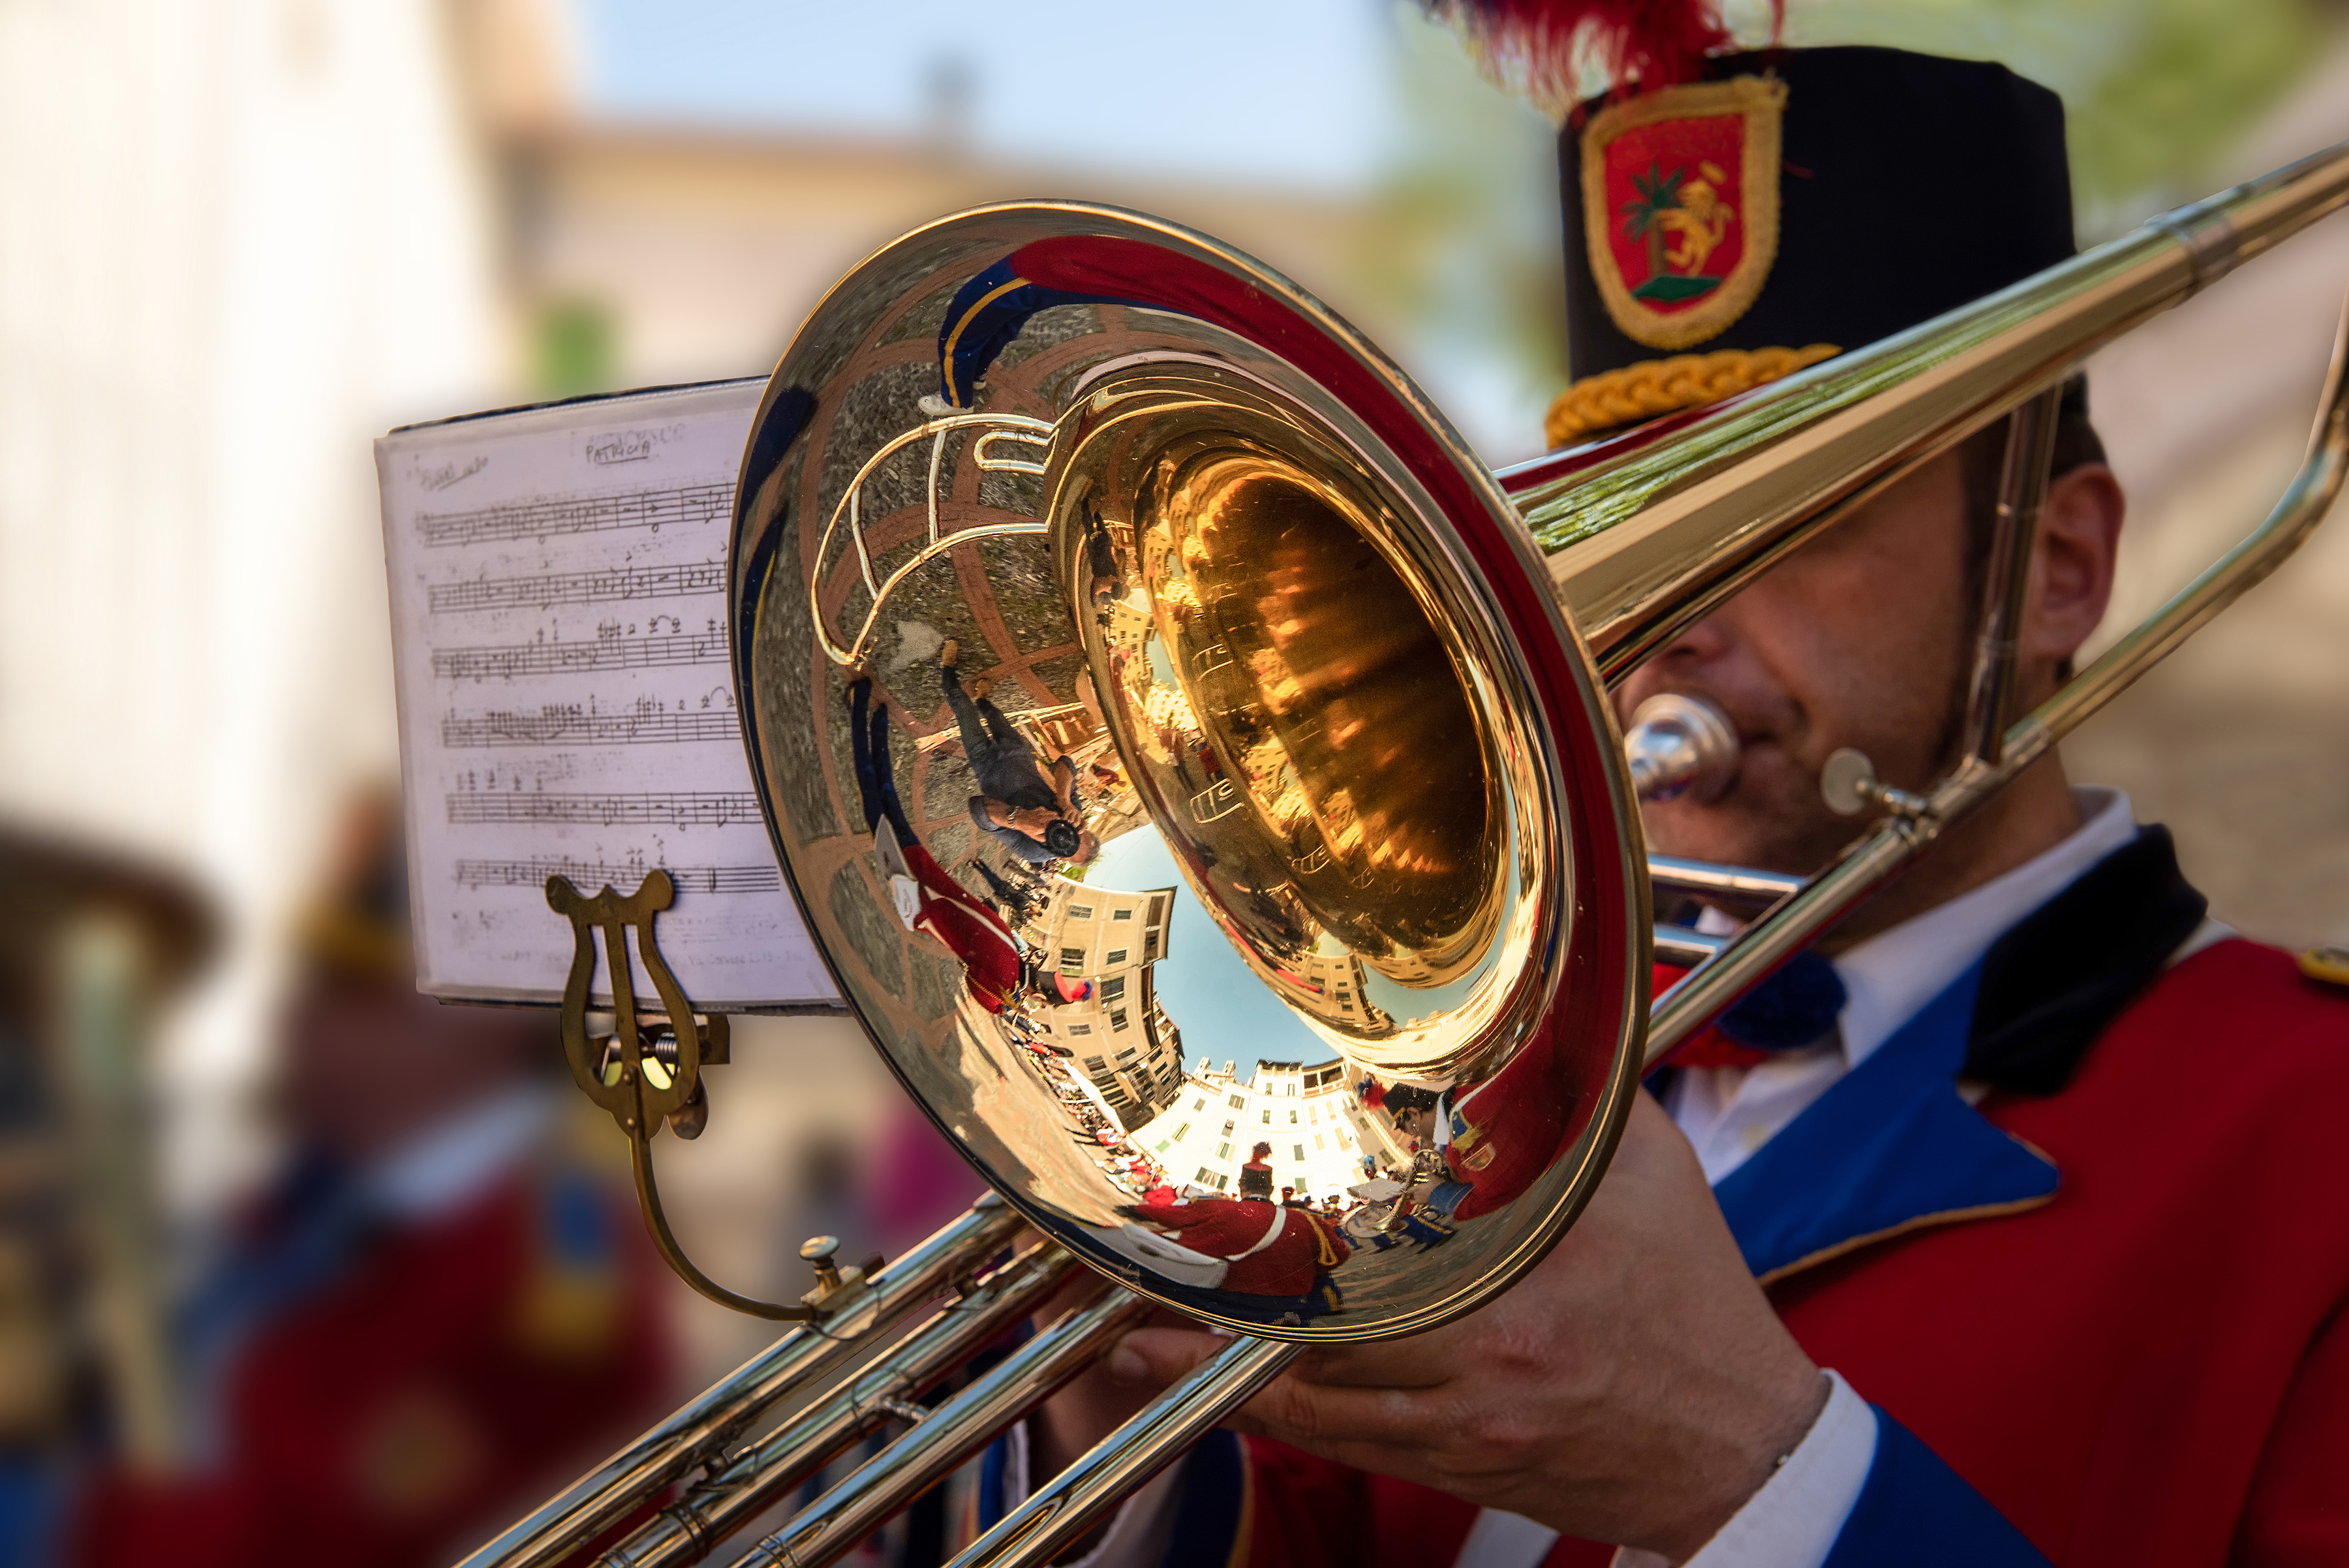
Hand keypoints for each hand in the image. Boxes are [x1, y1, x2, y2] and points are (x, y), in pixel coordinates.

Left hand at [1094, 1093, 1826, 1559]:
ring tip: (1138, 1335)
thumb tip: (1502, 1011)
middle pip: (1320, 1330)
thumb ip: (1565, 1096)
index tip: (1208, 1199)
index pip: (1376, 1249)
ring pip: (1309, 1400)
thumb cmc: (1690, 1294)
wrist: (1737, 1447)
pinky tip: (1208, 1390)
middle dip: (1223, 1303)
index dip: (1282, 1230)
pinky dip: (1269, 1416)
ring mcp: (1462, 1426)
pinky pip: (1338, 1445)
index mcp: (1527, 1279)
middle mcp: (1484, 1361)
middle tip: (1139, 1265)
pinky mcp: (1454, 1467)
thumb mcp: (1643, 1170)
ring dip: (1217, 1370)